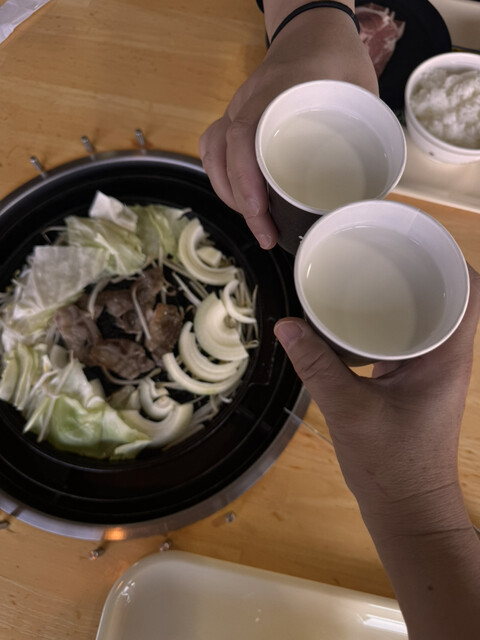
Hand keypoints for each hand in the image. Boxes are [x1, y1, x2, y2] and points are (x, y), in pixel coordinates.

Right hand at [199, 9, 377, 248]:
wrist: (311, 28)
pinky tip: (240, 198)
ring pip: (213, 154)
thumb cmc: (337, 58)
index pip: (242, 136)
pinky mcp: (237, 117)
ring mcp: (238, 108)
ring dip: (228, 193)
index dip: (245, 180)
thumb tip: (369, 193)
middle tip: (266, 234)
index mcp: (276, 91)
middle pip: (222, 155)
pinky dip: (222, 177)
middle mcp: (247, 101)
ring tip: (256, 222)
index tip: (259, 213)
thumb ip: (365, 130)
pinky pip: (214, 149)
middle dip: (239, 202)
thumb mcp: (360, 87)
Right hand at [274, 266, 479, 532]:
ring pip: (425, 315)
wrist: (406, 509)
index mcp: (446, 355)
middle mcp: (445, 355)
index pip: (469, 291)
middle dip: (419, 267)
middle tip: (378, 246)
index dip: (449, 258)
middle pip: (446, 295)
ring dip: (403, 292)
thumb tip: (284, 324)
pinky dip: (387, 319)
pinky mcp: (413, 381)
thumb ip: (316, 365)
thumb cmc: (390, 464)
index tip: (412, 236)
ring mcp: (430, 369)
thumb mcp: (348, 410)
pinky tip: (354, 314)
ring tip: (365, 269)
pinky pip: (405, 336)